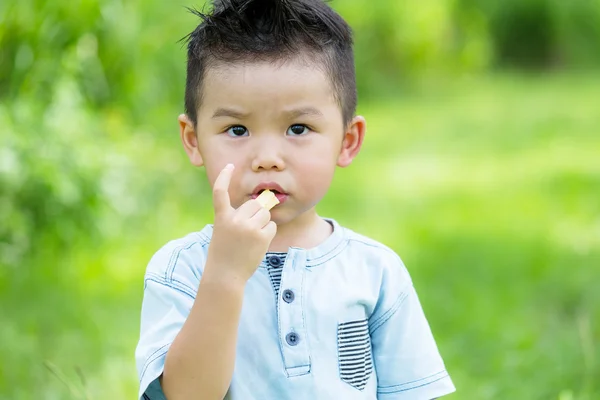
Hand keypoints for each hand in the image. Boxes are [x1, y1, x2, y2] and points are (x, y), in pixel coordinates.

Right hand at [204, 164, 276, 282]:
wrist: (225, 276)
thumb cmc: (225, 255)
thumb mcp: (224, 232)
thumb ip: (236, 218)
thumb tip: (263, 205)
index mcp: (222, 217)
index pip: (220, 192)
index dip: (224, 177)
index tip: (229, 166)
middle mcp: (234, 219)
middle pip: (254, 204)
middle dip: (256, 213)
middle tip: (249, 230)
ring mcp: (248, 227)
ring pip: (264, 214)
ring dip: (263, 223)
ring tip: (252, 239)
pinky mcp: (260, 236)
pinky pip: (271, 226)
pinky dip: (267, 233)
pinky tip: (258, 244)